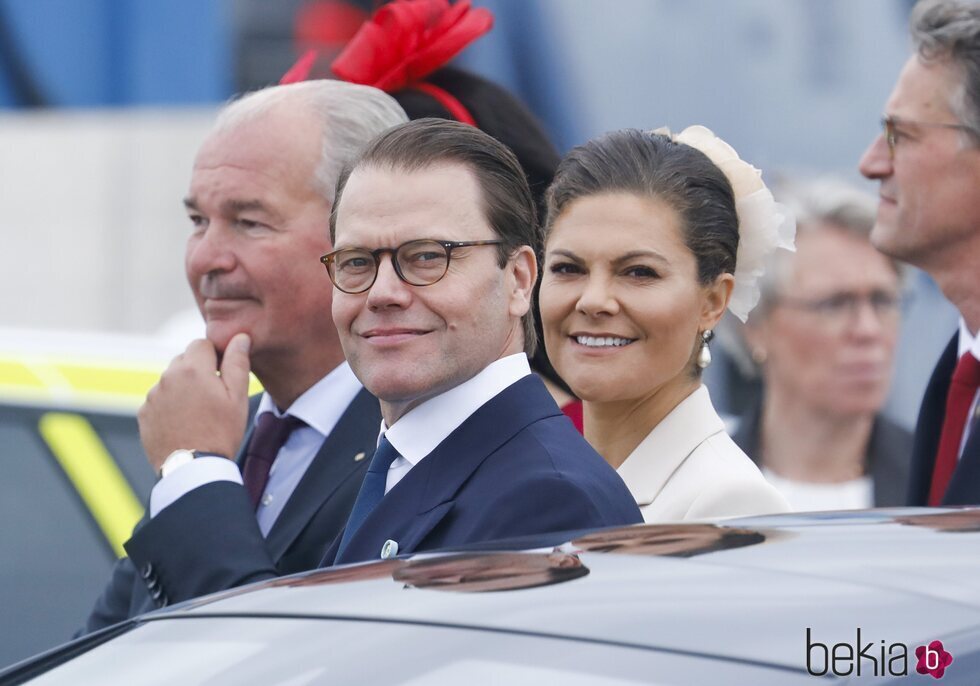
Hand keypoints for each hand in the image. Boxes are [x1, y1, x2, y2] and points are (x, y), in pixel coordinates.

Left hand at [139, 333, 251, 472]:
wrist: (192, 469)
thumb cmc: (220, 433)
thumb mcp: (237, 397)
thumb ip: (237, 363)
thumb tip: (240, 338)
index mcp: (192, 369)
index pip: (201, 344)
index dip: (215, 356)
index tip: (222, 375)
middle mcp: (167, 377)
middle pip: (184, 360)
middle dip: (197, 370)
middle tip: (213, 396)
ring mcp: (153, 396)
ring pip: (171, 381)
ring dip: (183, 388)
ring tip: (198, 413)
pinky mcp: (144, 413)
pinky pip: (159, 400)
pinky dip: (169, 406)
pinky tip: (183, 423)